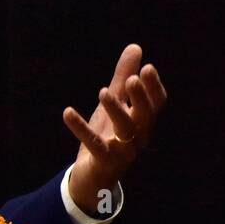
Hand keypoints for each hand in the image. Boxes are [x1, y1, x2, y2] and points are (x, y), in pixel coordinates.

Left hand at [62, 44, 167, 216]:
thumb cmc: (108, 135)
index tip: (148, 67)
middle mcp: (138, 136)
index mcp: (143, 122)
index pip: (156, 104)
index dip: (154, 87)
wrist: (94, 177)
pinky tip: (67, 112)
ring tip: (103, 91)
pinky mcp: (103, 161)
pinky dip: (80, 128)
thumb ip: (124, 77)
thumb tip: (135, 47)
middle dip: (140, 98)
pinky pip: (93, 144)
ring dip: (116, 110)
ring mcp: (123, 151)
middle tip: (132, 79)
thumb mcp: (115, 104)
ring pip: (125, 130)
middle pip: (145, 116)